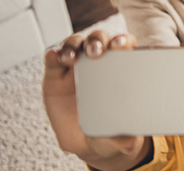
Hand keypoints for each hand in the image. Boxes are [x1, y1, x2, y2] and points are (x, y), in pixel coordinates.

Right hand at [42, 31, 150, 169]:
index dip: (123, 41)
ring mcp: (75, 66)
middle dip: (98, 40)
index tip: (121, 45)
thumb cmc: (108, 128)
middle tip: (96, 51)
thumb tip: (131, 144)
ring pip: (75, 44)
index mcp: (121, 69)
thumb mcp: (115, 135)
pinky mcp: (55, 74)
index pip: (124, 46)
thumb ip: (122, 137)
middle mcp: (99, 62)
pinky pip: (52, 59)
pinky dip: (53, 54)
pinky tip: (55, 56)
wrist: (84, 139)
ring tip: (71, 57)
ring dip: (74, 45)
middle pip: (99, 39)